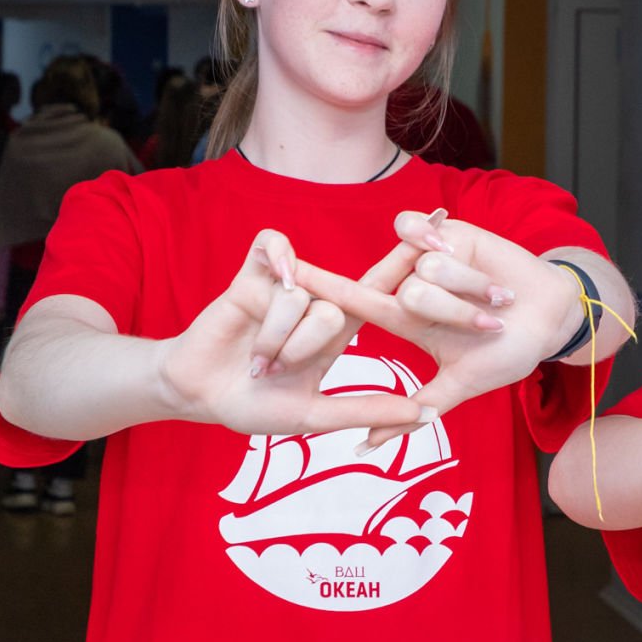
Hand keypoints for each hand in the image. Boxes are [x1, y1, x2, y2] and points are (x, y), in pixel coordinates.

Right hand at [156, 230, 425, 435]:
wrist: (198, 394)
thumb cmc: (255, 407)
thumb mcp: (313, 415)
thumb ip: (366, 410)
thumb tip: (424, 414)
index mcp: (338, 330)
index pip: (381, 290)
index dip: (408, 262)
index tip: (443, 226)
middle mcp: (316, 301)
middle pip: (335, 308)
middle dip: (299, 351)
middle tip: (272, 373)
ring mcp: (284, 285)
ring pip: (301, 295)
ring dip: (273, 339)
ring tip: (254, 359)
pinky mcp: (252, 272)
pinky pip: (274, 251)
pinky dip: (271, 265)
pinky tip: (267, 280)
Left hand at [295, 209, 589, 443]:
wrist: (552, 315)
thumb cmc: (509, 353)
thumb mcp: (462, 384)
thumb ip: (416, 409)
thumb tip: (364, 444)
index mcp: (406, 318)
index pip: (355, 301)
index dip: (320, 290)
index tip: (282, 282)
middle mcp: (411, 284)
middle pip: (407, 293)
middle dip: (456, 313)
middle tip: (489, 324)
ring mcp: (428, 256)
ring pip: (425, 267)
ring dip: (470, 288)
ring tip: (495, 297)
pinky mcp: (447, 230)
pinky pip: (424, 232)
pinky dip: (448, 246)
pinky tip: (469, 257)